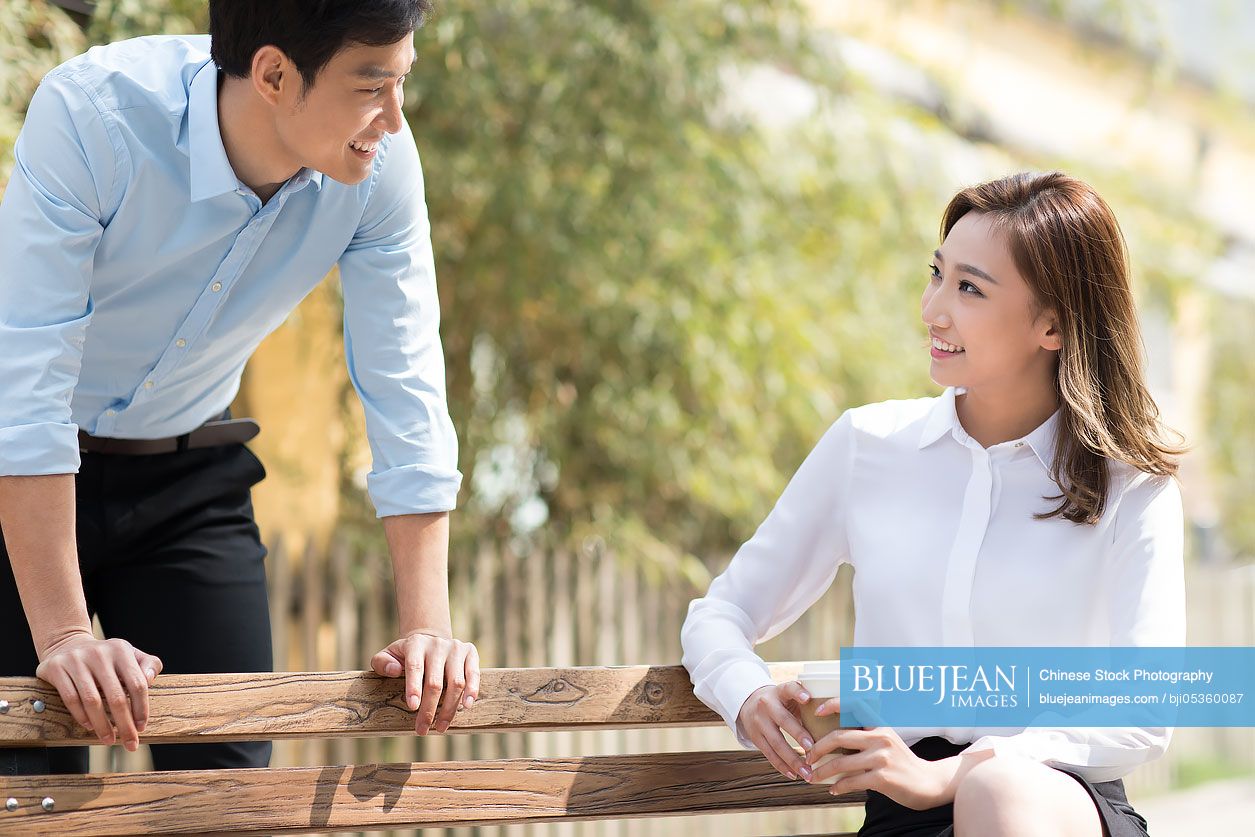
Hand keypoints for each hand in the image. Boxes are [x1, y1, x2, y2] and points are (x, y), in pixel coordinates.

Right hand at [35, 632, 162, 751]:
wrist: (66, 644)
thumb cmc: (106, 657)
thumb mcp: (129, 654)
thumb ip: (148, 664)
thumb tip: (150, 679)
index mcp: (121, 650)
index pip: (137, 683)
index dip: (141, 708)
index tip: (142, 727)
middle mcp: (99, 654)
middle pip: (116, 696)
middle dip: (125, 724)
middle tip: (130, 743)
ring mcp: (76, 661)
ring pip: (92, 701)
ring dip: (102, 725)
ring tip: (109, 740)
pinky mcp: (56, 669)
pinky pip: (71, 699)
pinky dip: (81, 716)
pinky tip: (90, 727)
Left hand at [371, 631, 479, 734]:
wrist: (430, 640)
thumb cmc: (406, 655)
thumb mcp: (388, 655)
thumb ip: (382, 663)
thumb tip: (394, 671)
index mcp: (415, 644)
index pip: (415, 667)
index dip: (414, 687)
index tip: (412, 707)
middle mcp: (437, 644)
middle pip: (435, 681)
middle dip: (429, 709)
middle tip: (422, 730)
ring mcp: (456, 648)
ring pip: (456, 682)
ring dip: (449, 708)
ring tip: (440, 727)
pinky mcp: (470, 652)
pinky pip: (474, 674)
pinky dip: (472, 691)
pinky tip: (466, 706)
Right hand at [736, 680, 817, 781]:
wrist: (749, 703)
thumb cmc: (780, 701)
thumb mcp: (789, 695)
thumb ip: (806, 703)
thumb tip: (836, 718)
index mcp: (779, 692)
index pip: (788, 688)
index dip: (797, 693)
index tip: (807, 698)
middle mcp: (767, 705)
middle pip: (783, 720)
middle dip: (798, 735)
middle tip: (812, 748)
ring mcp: (759, 722)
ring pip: (776, 743)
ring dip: (793, 760)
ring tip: (807, 772)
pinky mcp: (755, 737)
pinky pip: (769, 754)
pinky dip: (782, 766)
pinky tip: (794, 774)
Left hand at [804, 696, 951, 808]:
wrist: (928, 783)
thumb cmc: (901, 762)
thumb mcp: (886, 741)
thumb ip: (865, 737)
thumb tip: (833, 741)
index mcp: (880, 726)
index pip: (854, 706)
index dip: (833, 704)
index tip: (816, 711)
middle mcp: (880, 738)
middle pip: (838, 737)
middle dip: (817, 748)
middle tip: (807, 757)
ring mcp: (881, 758)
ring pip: (840, 763)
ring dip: (822, 772)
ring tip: (814, 777)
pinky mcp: (882, 778)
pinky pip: (851, 782)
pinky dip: (838, 787)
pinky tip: (833, 789)